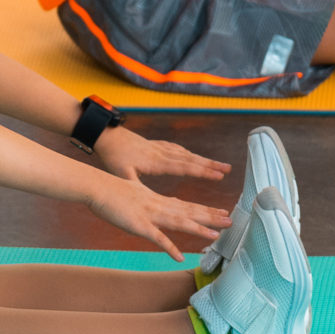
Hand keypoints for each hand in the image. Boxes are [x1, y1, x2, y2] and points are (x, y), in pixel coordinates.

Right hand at [86, 177, 229, 259]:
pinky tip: (181, 256)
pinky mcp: (139, 225)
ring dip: (199, 229)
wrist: (96, 186)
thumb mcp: (132, 195)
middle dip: (210, 216)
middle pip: (189, 212)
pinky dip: (170, 247)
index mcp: (157, 200)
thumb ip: (142, 203)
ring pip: (180, 222)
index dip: (203, 210)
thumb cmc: (110, 190)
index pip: (185, 205)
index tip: (219, 211)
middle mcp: (158, 206)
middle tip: (230, 220)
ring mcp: (150, 215)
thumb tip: (148, 207)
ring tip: (216, 234)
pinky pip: (157, 238)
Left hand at [93, 125, 229, 183]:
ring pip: (188, 154)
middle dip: (210, 166)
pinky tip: (195, 157)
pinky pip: (179, 150)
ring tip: (221, 166)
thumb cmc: (112, 156)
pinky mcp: (157, 145)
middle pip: (191, 160)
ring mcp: (161, 148)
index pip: (184, 167)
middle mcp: (162, 153)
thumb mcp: (120, 174)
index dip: (202, 172)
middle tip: (228, 170)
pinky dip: (191, 155)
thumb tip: (140, 198)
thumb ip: (133, 186)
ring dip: (205, 160)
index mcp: (156, 162)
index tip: (218, 175)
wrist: (106, 135)